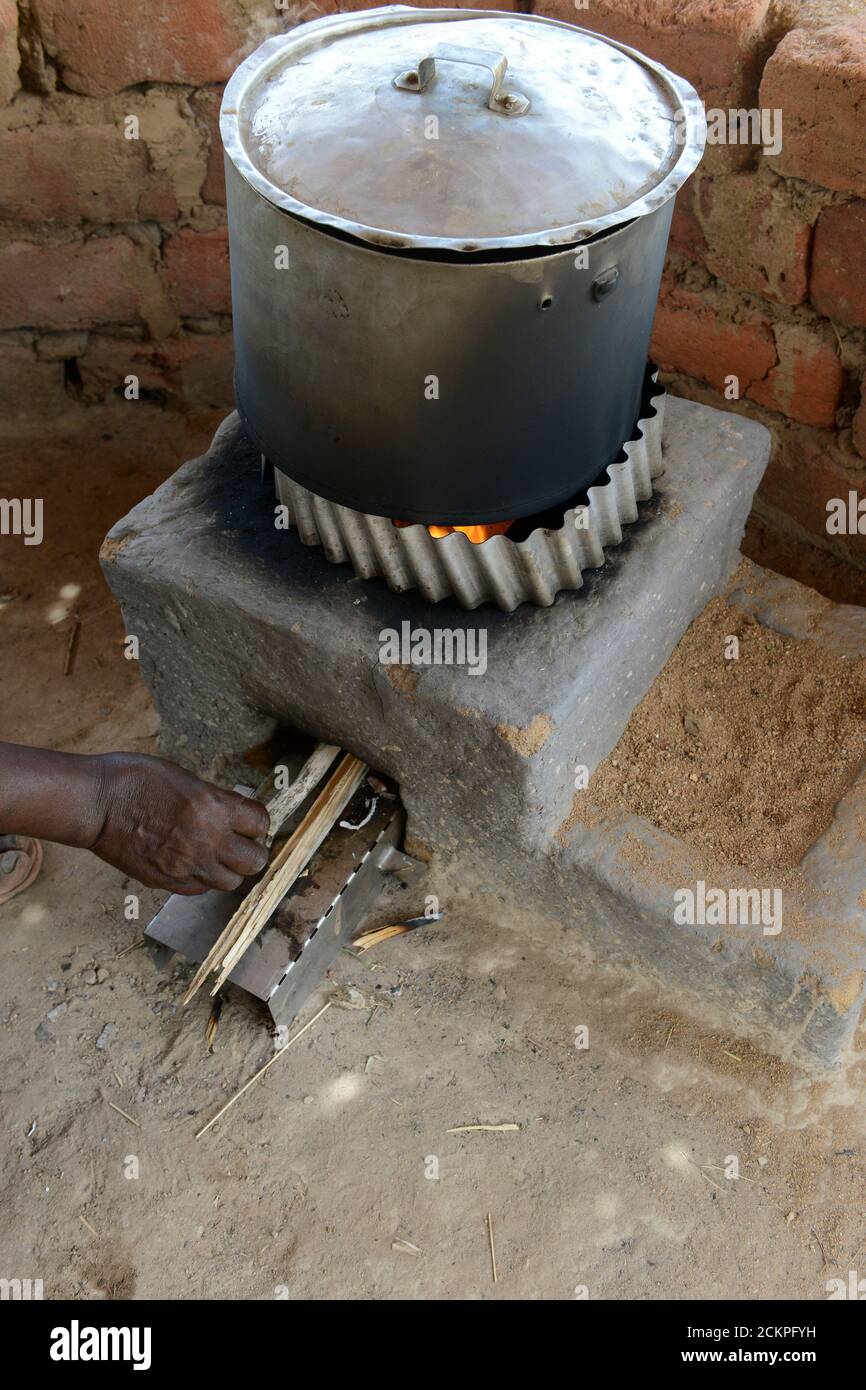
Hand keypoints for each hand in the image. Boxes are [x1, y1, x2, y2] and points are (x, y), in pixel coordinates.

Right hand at [87, 753, 268, 893]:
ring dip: (229, 869)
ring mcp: (187, 866)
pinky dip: (202, 879)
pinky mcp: (167, 882)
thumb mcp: (185, 777)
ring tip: (217, 856)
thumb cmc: (135, 780)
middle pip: (254, 861)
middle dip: (253, 850)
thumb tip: (230, 813)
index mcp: (214, 809)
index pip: (260, 823)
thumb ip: (212, 799)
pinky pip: (200, 889)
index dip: (257, 821)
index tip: (250, 820)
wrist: (96, 805)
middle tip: (241, 842)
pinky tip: (192, 863)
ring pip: (230, 882)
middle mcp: (207, 842)